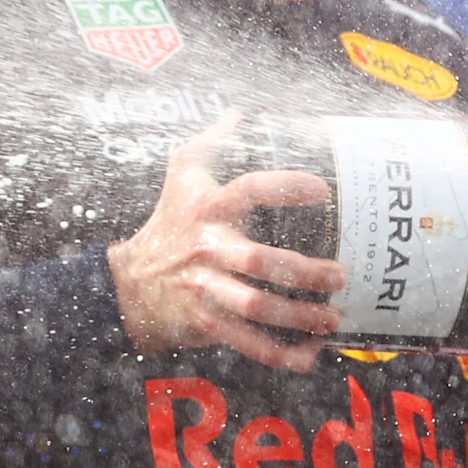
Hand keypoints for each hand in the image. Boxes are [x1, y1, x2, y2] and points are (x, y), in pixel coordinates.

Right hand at [107, 115, 343, 373]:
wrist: (126, 281)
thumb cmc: (167, 219)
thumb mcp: (181, 175)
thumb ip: (212, 142)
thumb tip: (239, 112)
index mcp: (208, 207)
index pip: (249, 190)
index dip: (285, 187)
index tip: (322, 188)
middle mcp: (206, 247)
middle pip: (259, 262)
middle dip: (305, 273)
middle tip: (341, 276)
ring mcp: (204, 287)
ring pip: (256, 307)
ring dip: (299, 317)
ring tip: (334, 319)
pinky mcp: (204, 321)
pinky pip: (245, 342)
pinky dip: (279, 355)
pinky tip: (308, 356)